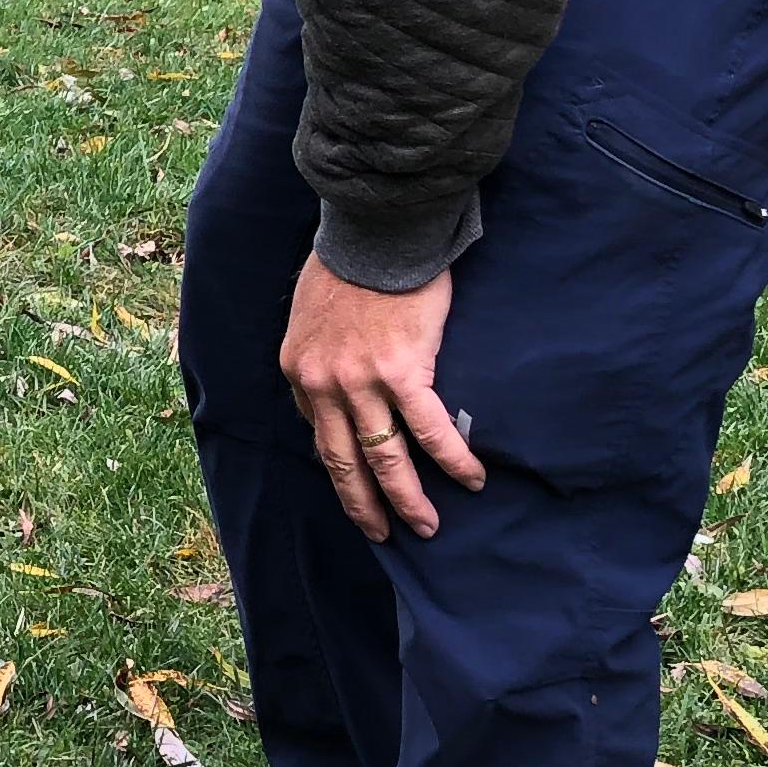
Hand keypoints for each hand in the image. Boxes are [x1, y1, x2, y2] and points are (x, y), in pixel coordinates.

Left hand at [278, 257, 482, 541]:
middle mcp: (322, 383)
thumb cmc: (347, 264)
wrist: (374, 232)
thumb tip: (336, 389)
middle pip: (344, 461)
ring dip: (407, 498)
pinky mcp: (402, 372)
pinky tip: (470, 479)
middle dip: (364, 504)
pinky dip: (451, 459)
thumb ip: (320, 356)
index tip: (357, 485)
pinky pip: (429, 430)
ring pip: (385, 458)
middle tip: (381, 534)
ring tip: (426, 526)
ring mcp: (361, 382)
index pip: (319, 433)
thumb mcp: (310, 314)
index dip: (341, 464)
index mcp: (298, 370)